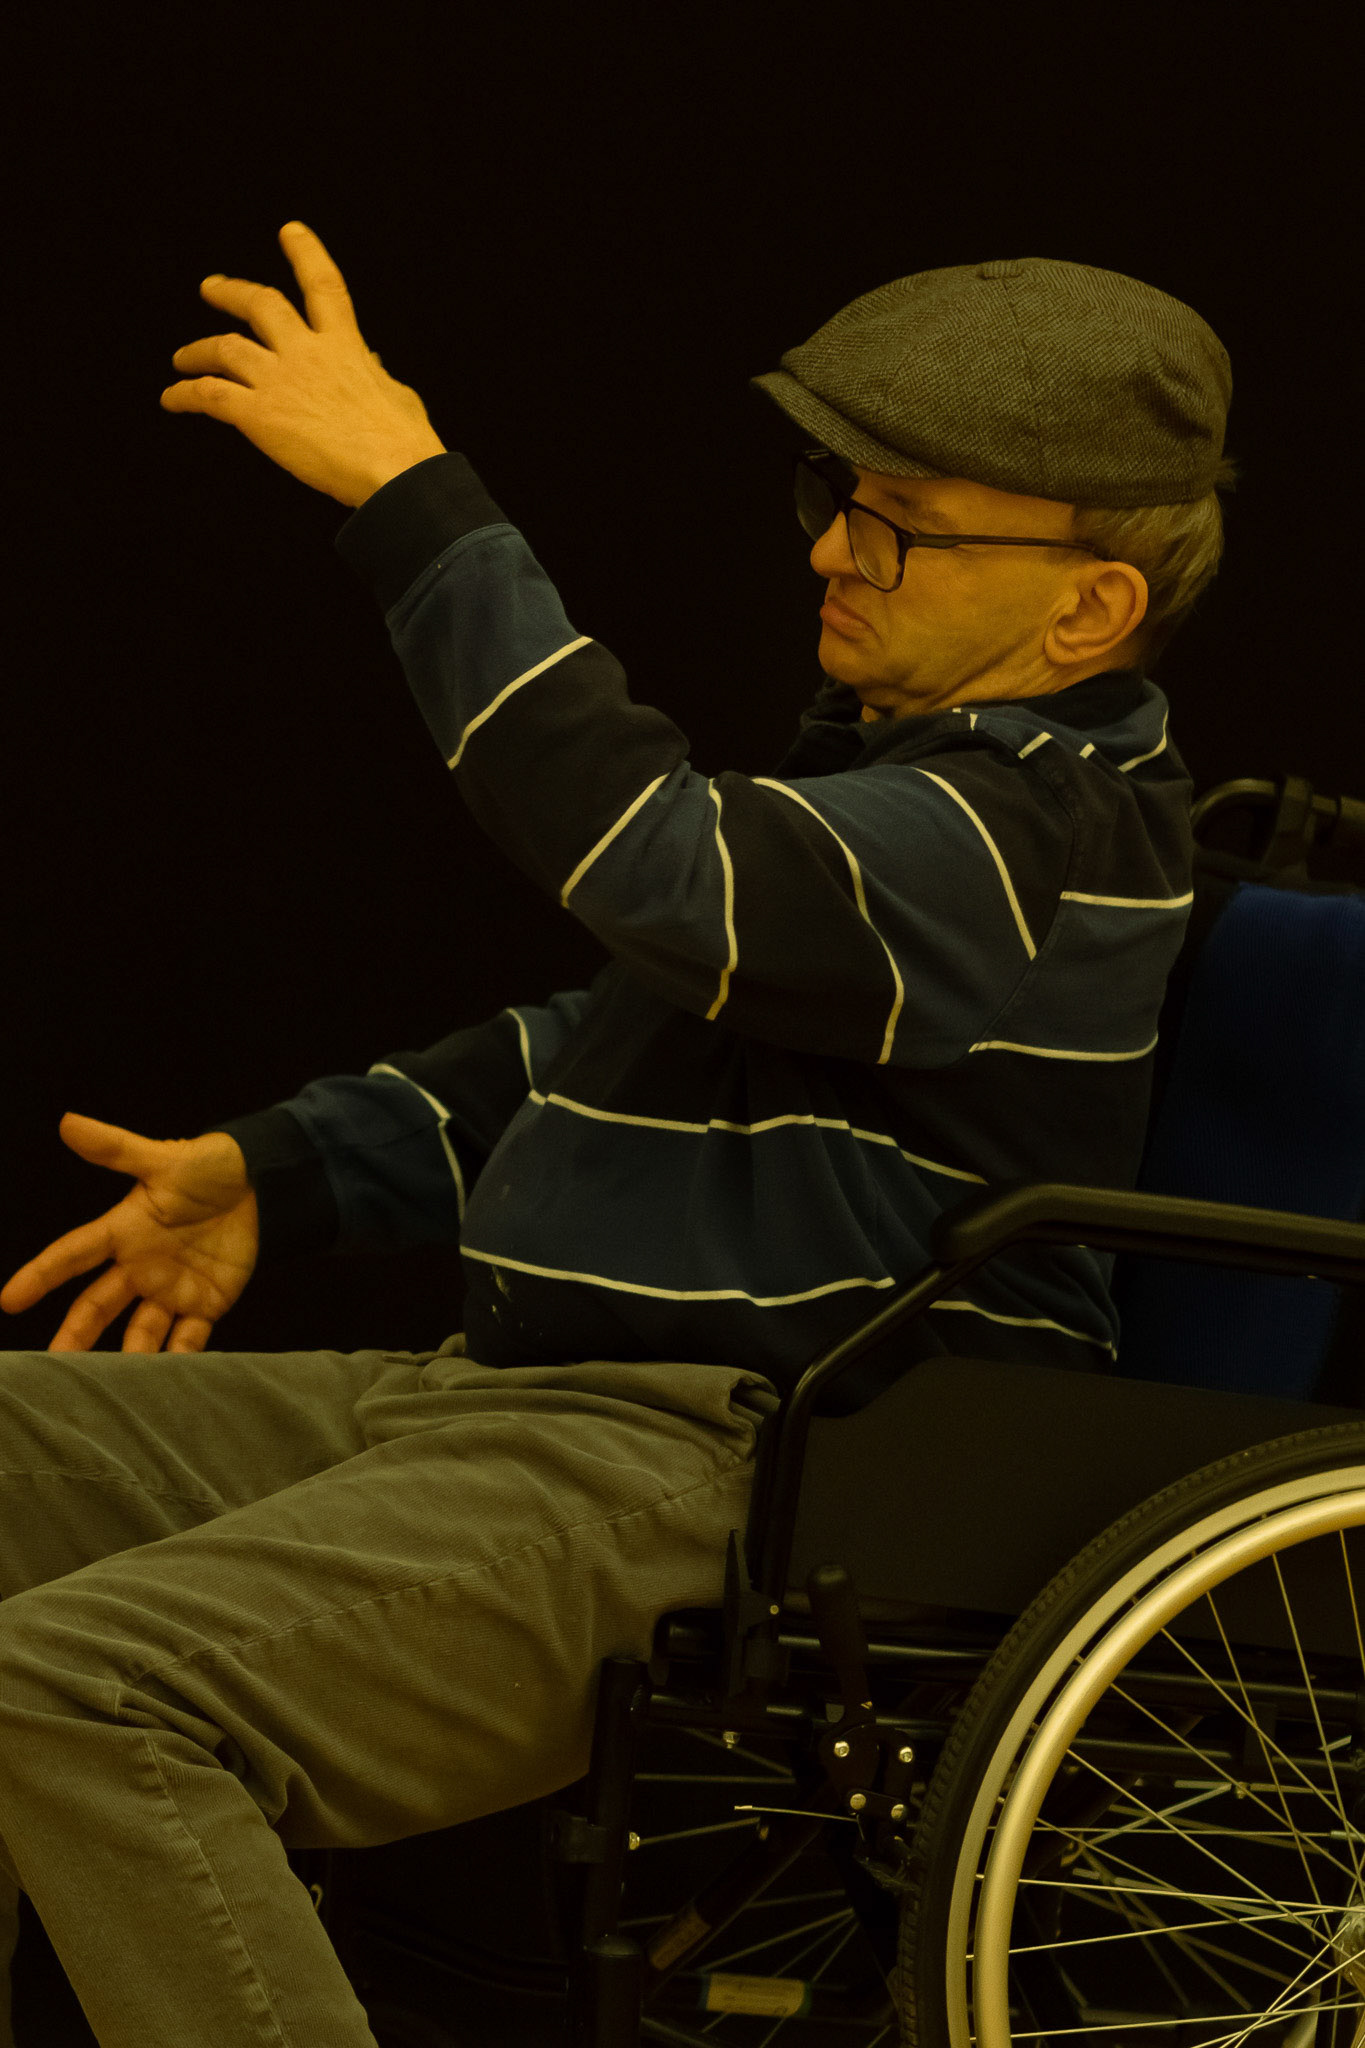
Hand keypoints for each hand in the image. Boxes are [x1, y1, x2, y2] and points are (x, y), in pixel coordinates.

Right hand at [0, 1113, 260, 1353]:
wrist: (262, 1184)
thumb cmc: (209, 1167)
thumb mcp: (163, 1159)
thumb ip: (117, 1148)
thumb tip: (68, 1121)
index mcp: (124, 1231)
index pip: (73, 1254)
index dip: (41, 1274)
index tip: (9, 1300)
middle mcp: (140, 1265)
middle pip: (98, 1306)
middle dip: (75, 1335)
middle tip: (53, 1364)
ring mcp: (171, 1288)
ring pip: (139, 1331)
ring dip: (128, 1356)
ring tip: (113, 1385)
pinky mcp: (205, 1303)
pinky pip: (188, 1337)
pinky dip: (180, 1359)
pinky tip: (170, 1379)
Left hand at [159, 221, 447, 506]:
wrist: (393, 472)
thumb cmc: (404, 443)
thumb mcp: (398, 395)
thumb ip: (375, 373)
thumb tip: (369, 361)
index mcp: (345, 346)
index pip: (323, 286)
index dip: (306, 253)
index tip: (290, 232)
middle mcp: (307, 353)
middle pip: (260, 305)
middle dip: (231, 292)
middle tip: (211, 288)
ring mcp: (279, 381)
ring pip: (225, 348)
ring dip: (198, 350)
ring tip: (182, 358)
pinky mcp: (259, 415)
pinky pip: (209, 395)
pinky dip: (185, 394)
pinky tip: (172, 399)